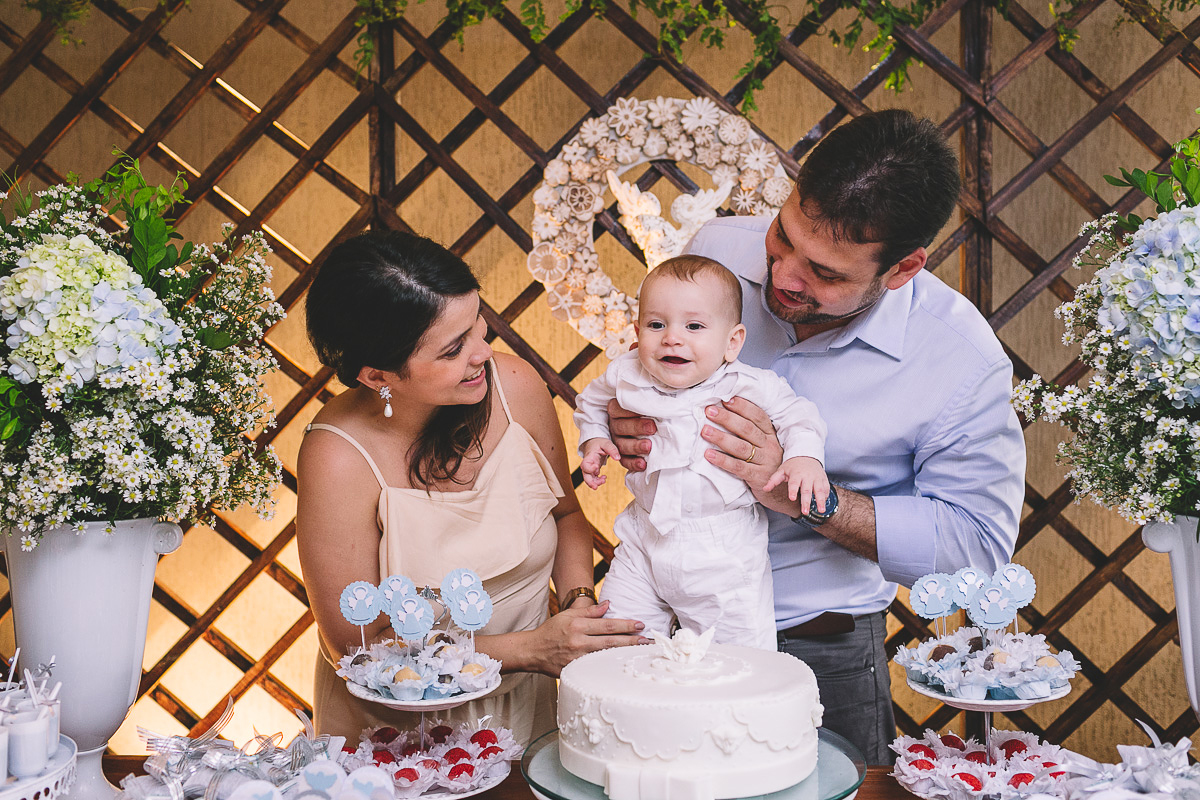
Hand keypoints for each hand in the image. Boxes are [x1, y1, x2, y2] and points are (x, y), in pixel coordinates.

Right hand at [531, 600, 646, 675]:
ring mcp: (577, 658)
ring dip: (624, 654)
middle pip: (610, 642)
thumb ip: (589, 610)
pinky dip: (610, 667)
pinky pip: (596, 669)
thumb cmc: (551, 631)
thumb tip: (608, 605)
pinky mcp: (574, 671)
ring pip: (606, 656)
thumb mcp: (568, 615)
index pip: (607, 625)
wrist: (533, 651)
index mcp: (577, 625)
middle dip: (631, 641)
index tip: (640, 624)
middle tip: (648, 640)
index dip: (626, 625)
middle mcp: (578, 641)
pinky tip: (622, 666)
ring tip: (641, 653)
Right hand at [580, 438, 620, 488]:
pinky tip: (604, 479)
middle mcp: (588, 463)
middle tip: (595, 487)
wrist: (594, 442)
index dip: (589, 468)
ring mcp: (590, 468)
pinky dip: (597, 481)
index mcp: (589, 456)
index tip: (597, 468)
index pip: (585, 465)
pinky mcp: (593, 470)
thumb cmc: (599, 443)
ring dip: (595, 482)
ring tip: (604, 480)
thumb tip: (618, 458)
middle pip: (585, 474)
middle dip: (589, 482)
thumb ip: (612, 450)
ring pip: (589, 478)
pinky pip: (593, 478)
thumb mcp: (606, 443)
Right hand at [607, 398, 655, 472]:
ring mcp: (617, 441)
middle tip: (652, 428)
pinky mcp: (623, 455)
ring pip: (621, 445)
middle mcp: (614, 425)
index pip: (617, 409)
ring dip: (635, 446)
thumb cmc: (652, 411)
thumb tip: (664, 395)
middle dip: (637, 427)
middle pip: (620, 427)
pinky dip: (634, 463)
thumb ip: (652, 400)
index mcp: (616, 410)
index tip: (646, 410)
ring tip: (649, 447)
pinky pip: (625, 461)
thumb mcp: (650, 401)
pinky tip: (643, 464)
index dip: (629, 410)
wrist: (656, 427)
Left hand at [701, 396, 793, 513]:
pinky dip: (723, 460)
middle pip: (747, 429)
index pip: (758, 416)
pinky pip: (738, 467)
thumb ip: (752, 431)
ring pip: (741, 447)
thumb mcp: (766, 445)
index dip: (742, 406)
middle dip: (727, 418)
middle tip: (709, 411)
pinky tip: (709, 455)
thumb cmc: (769, 463)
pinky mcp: (758, 477)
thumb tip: (726, 412)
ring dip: (721, 438)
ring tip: (705, 431)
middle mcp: (769, 446)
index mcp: (771, 434)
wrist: (785, 492)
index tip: (726, 399)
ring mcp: (765, 462)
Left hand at [763, 456, 829, 515]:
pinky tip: (824, 504)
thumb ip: (773, 480)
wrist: (806, 455)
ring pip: (819, 490)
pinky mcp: (823, 479)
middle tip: (805, 512)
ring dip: (820, 501)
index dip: (793, 490)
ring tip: (821, 511)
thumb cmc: (792, 466)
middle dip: (806, 501)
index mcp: (796, 474)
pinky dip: (826, 496)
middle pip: (807, 490)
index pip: (794, 483)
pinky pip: (826, 488)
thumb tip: (765, 489)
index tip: (792, 498)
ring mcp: (816, 478)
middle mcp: (807, 476)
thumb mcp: (782, 470)